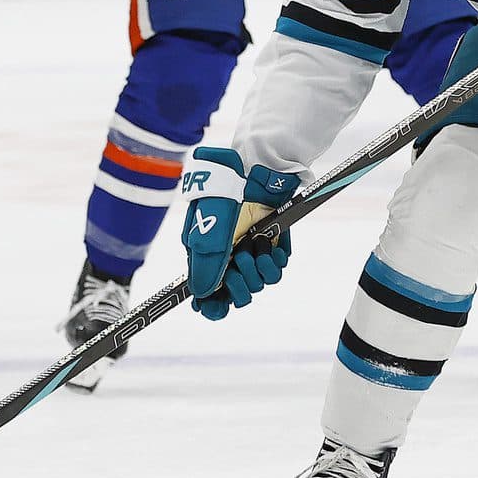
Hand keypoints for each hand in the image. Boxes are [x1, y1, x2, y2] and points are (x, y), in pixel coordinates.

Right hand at [180, 148, 301, 319]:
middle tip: (239, 262)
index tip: (218, 307)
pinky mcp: (271, 243)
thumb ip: (205, 266)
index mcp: (205, 257)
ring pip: (259, 283)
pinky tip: (269, 244)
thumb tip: (201, 296)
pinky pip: (276, 268)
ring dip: (258, 269)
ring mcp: (250, 251)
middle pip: (236, 294)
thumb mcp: (208, 233)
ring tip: (255, 245)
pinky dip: (274, 261)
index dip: (213, 306)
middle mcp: (227, 258)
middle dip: (239, 285)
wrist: (254, 169)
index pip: (207, 295)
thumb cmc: (224, 196)